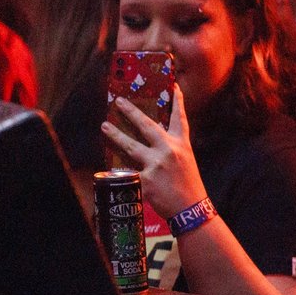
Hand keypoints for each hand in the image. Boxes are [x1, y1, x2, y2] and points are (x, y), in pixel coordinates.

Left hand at [100, 84, 207, 222]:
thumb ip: (171, 148)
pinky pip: (126, 172)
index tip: (173, 86)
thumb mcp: (185, 161)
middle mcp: (169, 150)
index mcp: (182, 145)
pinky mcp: (146, 180)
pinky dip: (117, 170)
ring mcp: (156, 164)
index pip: (180, 118)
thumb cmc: (189, 185)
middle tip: (118, 101)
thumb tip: (153, 136)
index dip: (177, 101)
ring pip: (130, 145)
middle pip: (147, 126)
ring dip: (116, 134)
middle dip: (131, 112)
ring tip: (104, 126)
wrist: (191, 209)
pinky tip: (106, 167)